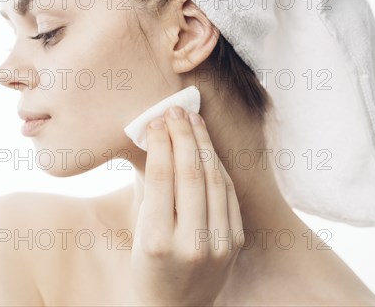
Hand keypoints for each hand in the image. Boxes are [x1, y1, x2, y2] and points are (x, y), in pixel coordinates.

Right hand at [130, 106, 244, 306]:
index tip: (157, 121)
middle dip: (184, 135)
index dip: (161, 143)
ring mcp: (218, 244)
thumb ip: (147, 189)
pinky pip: (229, 195)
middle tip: (176, 111)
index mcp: (157, 240)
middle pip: (191, 174)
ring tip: (193, 121)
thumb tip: (152, 140)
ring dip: (204, 145)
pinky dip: (218, 167)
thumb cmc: (148, 264)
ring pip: (215, 181)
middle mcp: (191, 243)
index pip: (162, 178)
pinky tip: (207, 148)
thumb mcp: (139, 230)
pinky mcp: (235, 243)